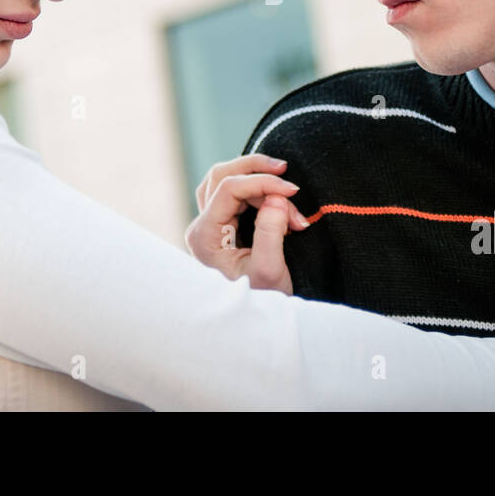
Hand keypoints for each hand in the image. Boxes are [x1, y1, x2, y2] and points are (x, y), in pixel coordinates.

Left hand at [184, 154, 309, 292]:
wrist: (256, 324)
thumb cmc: (262, 302)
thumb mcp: (270, 271)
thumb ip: (270, 232)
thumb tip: (276, 197)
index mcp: (205, 237)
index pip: (228, 189)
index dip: (262, 182)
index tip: (292, 191)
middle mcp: (201, 228)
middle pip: (222, 176)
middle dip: (257, 172)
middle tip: (288, 176)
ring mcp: (209, 226)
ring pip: (225, 180)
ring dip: (256, 177)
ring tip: (287, 189)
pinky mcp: (222, 227)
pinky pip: (233, 193)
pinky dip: (256, 190)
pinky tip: (276, 198)